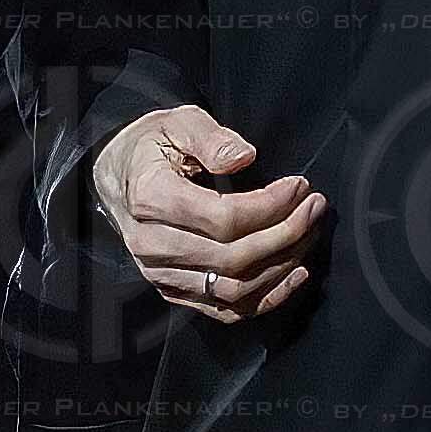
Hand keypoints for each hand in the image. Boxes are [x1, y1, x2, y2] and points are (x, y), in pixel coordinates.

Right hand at [90, 103, 324, 322]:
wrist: (116, 177)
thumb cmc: (151, 146)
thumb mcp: (177, 123)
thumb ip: (210, 138)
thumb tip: (245, 157)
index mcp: (150, 198)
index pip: (222, 218)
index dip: (269, 206)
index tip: (299, 186)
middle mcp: (152, 245)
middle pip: (233, 257)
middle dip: (285, 234)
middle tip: (315, 208)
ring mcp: (162, 274)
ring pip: (234, 288)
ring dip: (281, 265)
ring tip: (310, 235)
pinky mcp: (174, 291)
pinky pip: (226, 308)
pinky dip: (266, 297)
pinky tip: (294, 273)